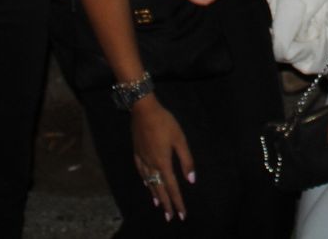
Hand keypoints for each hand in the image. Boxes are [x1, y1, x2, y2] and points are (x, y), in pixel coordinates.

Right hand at [131, 97, 192, 222]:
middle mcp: (152, 165)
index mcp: (164, 163)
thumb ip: (186, 160)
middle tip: (170, 217)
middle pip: (160, 188)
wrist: (143, 110)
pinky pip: (140, 171)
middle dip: (166, 204)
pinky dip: (144, 180)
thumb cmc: (165, 123)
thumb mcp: (180, 140)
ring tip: (159, 205)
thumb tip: (191, 180)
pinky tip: (145, 183)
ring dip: (155, 194)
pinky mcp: (137, 152)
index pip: (172, 187)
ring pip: (149, 182)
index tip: (181, 214)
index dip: (178, 202)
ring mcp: (142, 159)